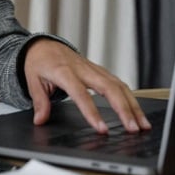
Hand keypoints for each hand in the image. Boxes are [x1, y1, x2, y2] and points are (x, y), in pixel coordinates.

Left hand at [23, 38, 151, 132]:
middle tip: (133, 129)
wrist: (43, 45)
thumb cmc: (38, 62)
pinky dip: (130, 98)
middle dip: (124, 109)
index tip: (102, 129)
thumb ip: (39, 101)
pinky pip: (118, 83)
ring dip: (133, 105)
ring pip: (119, 85)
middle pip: (109, 88)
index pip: (81, 94)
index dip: (92, 112)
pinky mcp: (100, 71)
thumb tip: (40, 120)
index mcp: (64, 72)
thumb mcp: (32, 80)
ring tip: (142, 125)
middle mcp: (83, 70)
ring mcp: (94, 69)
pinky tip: (137, 112)